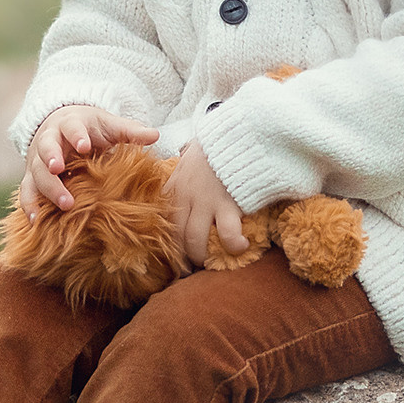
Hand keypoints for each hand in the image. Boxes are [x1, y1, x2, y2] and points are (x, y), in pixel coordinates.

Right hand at [18, 105, 159, 217]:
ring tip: (63, 204)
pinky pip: (26, 191)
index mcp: (69, 124)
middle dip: (52, 161)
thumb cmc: (90, 128)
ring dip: (46, 189)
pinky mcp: (32, 177)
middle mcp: (49, 141)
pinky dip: (29, 205)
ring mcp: (37, 160)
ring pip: (35, 173)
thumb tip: (155, 135)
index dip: (76, 136)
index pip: (71, 127)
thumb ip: (130, 131)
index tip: (85, 146)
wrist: (60, 126)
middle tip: (59, 172)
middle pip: (46, 149)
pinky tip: (35, 221)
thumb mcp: (109, 125)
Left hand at [165, 143, 247, 270]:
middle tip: (190, 269)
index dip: (166, 241)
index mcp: (174, 185)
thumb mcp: (193, 152)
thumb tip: (183, 157)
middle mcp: (185, 196)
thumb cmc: (220, 144)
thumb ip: (185, 162)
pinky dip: (233, 245)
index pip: (161, 220)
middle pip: (175, 237)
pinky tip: (240, 247)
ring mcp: (205, 201)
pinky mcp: (228, 203)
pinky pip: (226, 234)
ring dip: (201, 258)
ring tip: (211, 264)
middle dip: (181, 258)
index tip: (171, 253)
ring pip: (194, 241)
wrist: (241, 133)